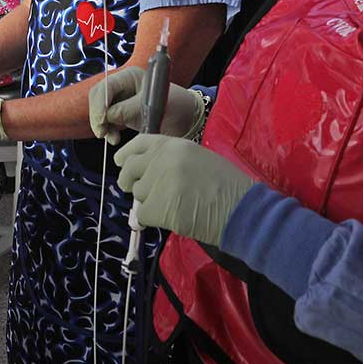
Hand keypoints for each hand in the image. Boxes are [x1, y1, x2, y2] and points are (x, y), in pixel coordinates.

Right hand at [88, 66, 204, 143]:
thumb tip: (109, 116)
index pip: (107, 85)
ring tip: (112, 138)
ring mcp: (121, 99)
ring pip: (99, 109)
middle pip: (98, 96)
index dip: (100, 103)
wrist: (186, 119)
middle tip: (102, 132)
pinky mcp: (121, 113)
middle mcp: (123, 85)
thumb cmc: (176, 106)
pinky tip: (114, 139)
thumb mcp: (155, 107)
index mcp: (131, 76)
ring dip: (101, 125)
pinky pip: (106, 120)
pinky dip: (107, 130)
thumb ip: (130, 109)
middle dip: (97, 115)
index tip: (102, 120)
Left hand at [114, 134, 254, 245]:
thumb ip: (170, 158)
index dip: (126, 154)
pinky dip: (153, 219)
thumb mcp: (196, 157)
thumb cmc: (226, 184)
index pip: (137, 143)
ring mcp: (159, 183)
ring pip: (138, 194)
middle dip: (130, 181)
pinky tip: (172, 217)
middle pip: (129, 170)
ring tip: (173, 204)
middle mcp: (162, 159)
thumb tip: (146, 169)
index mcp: (173, 144)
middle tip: (140, 191)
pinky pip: (142, 215)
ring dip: (149, 201)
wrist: (240, 208)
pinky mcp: (158, 207)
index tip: (122, 163)